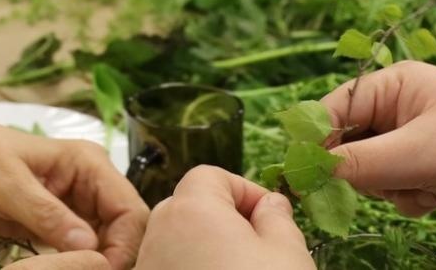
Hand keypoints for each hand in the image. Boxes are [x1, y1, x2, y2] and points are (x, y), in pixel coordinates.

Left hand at [0, 118, 147, 268]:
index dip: (124, 245)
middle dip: (110, 258)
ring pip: (107, 248)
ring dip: (93, 264)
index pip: (129, 210)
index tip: (100, 268)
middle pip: (125, 233)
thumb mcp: (10, 183)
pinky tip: (58, 267)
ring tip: (63, 267)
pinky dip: (76, 266)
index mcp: (89, 164)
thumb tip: (88, 245)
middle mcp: (94, 187)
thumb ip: (47, 213)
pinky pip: (83, 256)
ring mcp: (82, 210)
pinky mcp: (66, 231)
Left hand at [135, 167, 311, 269]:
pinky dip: (190, 267)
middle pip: (190, 207)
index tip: (271, 216)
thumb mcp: (288, 256)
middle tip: (260, 248)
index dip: (244, 191)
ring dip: (208, 247)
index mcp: (191, 209)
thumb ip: (278, 220)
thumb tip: (271, 204)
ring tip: (241, 267)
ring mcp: (147, 262)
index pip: (210, 175)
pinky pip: (168, 264)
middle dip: (226, 220)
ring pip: (177, 240)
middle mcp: (158, 231)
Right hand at [321, 61, 435, 225]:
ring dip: (392, 189)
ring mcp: (419, 137)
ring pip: (374, 171)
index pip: (333, 110)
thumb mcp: (419, 153)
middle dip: (365, 171)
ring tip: (426, 190)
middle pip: (350, 143)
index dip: (317, 142)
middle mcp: (402, 106)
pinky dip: (412, 197)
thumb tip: (309, 171)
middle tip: (388, 184)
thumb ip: (359, 163)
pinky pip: (399, 186)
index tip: (305, 177)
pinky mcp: (435, 166)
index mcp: (394, 84)